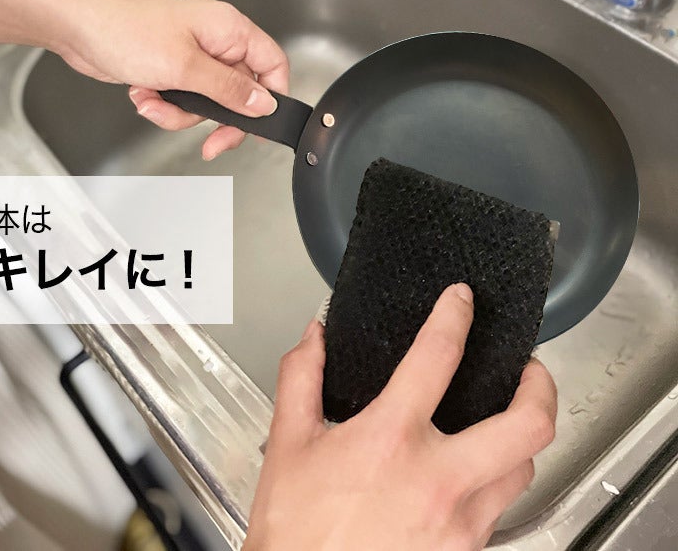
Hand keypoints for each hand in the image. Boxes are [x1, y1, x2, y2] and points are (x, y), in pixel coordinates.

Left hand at [54, 0, 288, 160]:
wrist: (77, 26)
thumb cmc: (123, 29)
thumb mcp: (184, 68)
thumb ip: (228, 89)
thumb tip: (263, 103)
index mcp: (228, 28)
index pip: (272, 64)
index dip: (271, 98)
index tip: (259, 126)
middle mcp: (214, 40)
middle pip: (238, 92)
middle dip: (216, 118)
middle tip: (210, 142)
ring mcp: (190, 53)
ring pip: (205, 102)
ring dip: (178, 112)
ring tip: (152, 101)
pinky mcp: (169, 66)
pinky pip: (180, 99)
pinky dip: (162, 104)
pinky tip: (142, 93)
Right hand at [244, 283, 557, 550]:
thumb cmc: (296, 532)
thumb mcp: (288, 444)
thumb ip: (301, 379)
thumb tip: (313, 337)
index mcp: (391, 439)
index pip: (438, 357)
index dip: (455, 316)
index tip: (461, 301)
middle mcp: (438, 479)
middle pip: (528, 425)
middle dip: (541, 386)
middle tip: (531, 370)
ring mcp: (461, 523)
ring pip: (524, 470)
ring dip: (521, 439)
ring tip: (506, 423)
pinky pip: (499, 509)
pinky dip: (494, 484)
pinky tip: (469, 476)